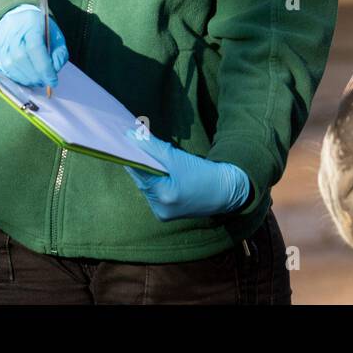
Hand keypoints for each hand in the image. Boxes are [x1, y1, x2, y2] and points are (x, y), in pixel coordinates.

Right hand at [0, 4, 67, 89]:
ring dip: (26, 79)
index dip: (44, 68)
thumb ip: (59, 53)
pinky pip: (4, 69)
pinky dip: (16, 78)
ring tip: (37, 80)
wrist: (16, 17)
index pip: (35, 48)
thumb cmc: (39, 29)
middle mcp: (11, 33)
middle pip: (21, 59)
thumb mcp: (55, 36)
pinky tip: (26, 78)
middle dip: (35, 75)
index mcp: (30, 25)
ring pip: (11, 66)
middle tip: (46, 81)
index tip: (53, 80)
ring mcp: (0, 42)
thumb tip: (54, 70)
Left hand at [123, 129, 251, 220]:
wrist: (227, 192)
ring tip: (142, 157)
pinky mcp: (166, 215)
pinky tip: (155, 172)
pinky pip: (153, 194)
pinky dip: (152, 182)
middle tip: (132, 146)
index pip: (139, 172)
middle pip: (141, 181)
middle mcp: (160, 209)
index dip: (130, 155)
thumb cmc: (205, 173)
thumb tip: (132, 136)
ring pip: (146, 188)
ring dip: (144, 173)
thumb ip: (154, 147)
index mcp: (165, 195)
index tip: (124, 140)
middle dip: (137, 163)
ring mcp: (162, 214)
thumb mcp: (179, 158)